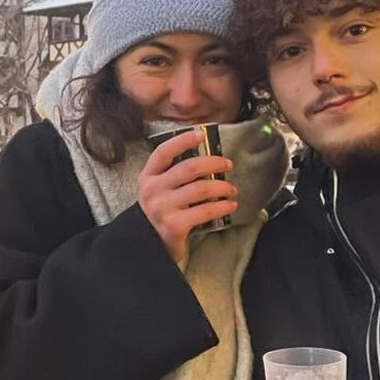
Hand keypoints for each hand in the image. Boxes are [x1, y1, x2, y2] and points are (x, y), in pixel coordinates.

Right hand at [137, 128, 237, 263]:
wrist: (149, 244)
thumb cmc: (161, 210)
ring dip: (222, 186)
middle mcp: (153, 190)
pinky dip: (222, 206)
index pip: (164, 152)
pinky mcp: (175, 225)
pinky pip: (205, 211)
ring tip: (231, 188)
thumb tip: (207, 156)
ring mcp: (163, 208)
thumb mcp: (159, 188)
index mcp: (148, 176)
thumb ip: (173, 173)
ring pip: (201, 189)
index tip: (201, 134)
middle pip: (189, 168)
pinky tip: (230, 205)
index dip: (183, 140)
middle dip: (214, 163)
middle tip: (228, 164)